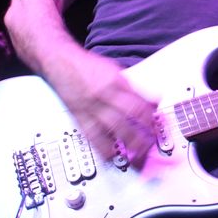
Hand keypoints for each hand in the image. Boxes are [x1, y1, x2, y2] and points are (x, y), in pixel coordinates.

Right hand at [47, 50, 157, 165]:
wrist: (59, 61)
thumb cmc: (87, 65)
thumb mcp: (113, 70)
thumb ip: (130, 87)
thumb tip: (151, 100)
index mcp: (115, 81)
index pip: (138, 102)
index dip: (150, 116)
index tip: (159, 126)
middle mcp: (103, 94)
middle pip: (128, 117)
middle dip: (142, 133)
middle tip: (152, 145)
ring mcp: (90, 106)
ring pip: (112, 128)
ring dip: (127, 143)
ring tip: (139, 156)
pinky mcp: (79, 116)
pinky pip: (92, 135)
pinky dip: (103, 148)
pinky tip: (112, 157)